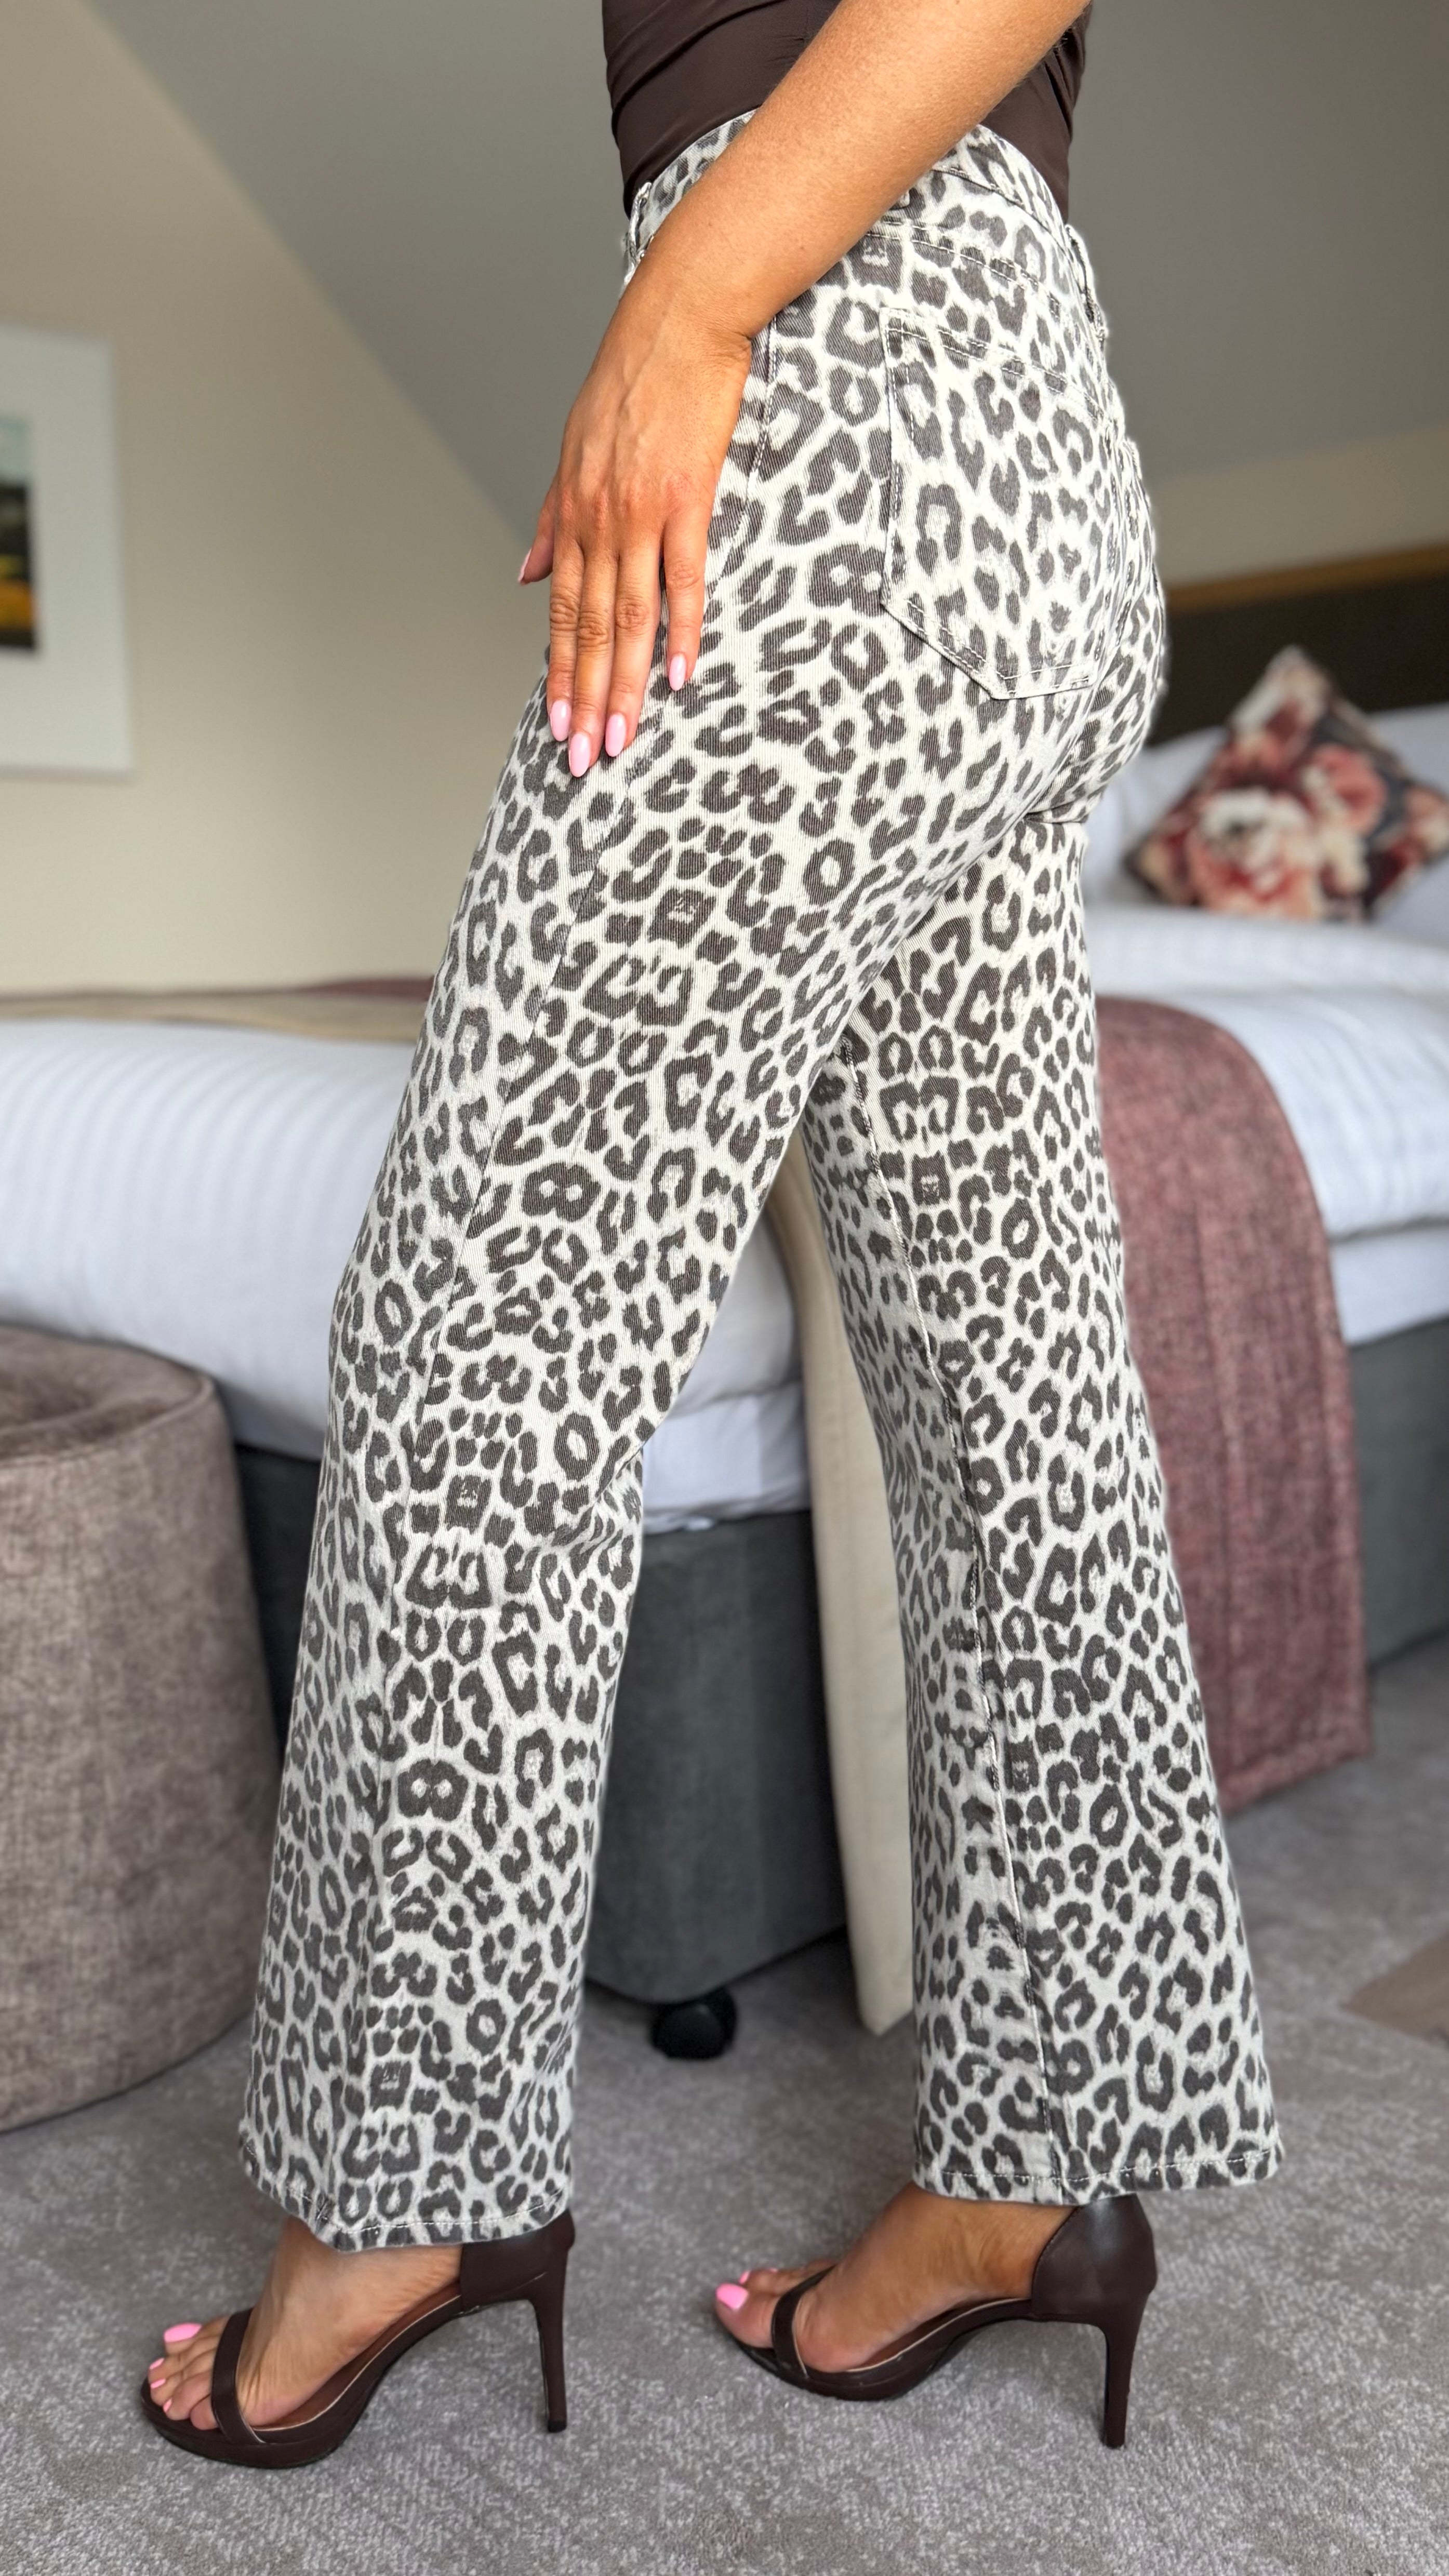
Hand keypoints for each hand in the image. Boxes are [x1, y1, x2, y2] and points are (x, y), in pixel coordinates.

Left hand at [520, 257, 752, 776]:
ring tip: (621, 738)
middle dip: (584, 700)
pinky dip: (679, 630)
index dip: (558, 675)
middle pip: (587, 629)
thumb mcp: (571, 450)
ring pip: (627, 617)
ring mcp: (641, 513)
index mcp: (572, 514)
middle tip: (583, 758)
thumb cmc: (631, 380)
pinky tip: (675, 675)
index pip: (560, 614)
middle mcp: (598, 521)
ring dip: (623, 685)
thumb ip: (549, 521)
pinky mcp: (687, 499)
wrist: (678, 319)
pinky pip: (683, 578)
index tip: (557, 726)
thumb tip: (521, 576)